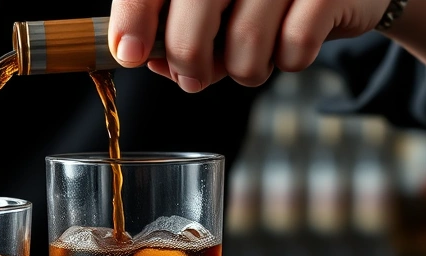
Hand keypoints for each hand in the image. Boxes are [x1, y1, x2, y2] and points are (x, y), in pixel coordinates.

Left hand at [108, 0, 390, 91]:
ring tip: (251, 61)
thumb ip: (180, 31)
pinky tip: (289, 46)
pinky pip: (295, 45)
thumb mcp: (215, 9)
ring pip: (246, 43)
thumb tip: (154, 62)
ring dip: (244, 70)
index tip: (130, 53)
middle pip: (195, 17)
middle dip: (188, 60)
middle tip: (193, 77)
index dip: (135, 18)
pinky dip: (288, 60)